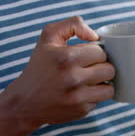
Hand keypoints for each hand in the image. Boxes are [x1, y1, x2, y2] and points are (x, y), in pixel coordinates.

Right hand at [1, 16, 114, 130]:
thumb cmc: (40, 66)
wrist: (25, 102)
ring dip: (102, 84)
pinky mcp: (81, 110)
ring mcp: (77, 97)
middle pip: (109, 69)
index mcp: (66, 57)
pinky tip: (81, 93)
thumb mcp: (48, 37)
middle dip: (101, 68)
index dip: (95, 53)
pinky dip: (94, 97)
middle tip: (89, 69)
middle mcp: (72, 77)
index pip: (100, 52)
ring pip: (110, 88)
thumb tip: (96, 36)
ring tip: (89, 81)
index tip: (86, 56)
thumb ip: (73, 25)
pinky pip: (101, 101)